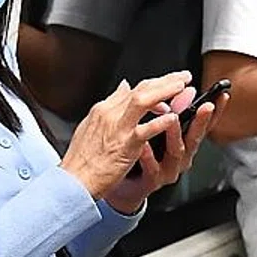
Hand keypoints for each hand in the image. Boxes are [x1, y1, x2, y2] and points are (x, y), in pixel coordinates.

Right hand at [62, 72, 192, 198]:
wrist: (73, 180)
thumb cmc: (82, 158)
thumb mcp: (92, 125)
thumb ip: (111, 105)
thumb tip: (124, 86)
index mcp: (104, 109)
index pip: (134, 89)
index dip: (156, 83)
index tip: (172, 80)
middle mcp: (110, 114)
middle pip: (140, 89)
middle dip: (165, 80)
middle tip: (184, 76)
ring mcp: (117, 128)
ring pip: (142, 101)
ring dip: (164, 91)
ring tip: (181, 87)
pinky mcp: (124, 146)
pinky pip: (144, 130)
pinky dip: (160, 123)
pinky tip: (173, 118)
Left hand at [100, 84, 226, 214]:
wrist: (126, 185)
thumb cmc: (144, 157)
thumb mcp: (161, 131)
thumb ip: (174, 112)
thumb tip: (186, 90)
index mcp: (185, 143)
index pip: (204, 125)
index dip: (215, 111)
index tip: (222, 95)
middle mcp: (181, 157)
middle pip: (195, 137)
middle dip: (202, 121)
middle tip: (206, 106)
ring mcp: (169, 169)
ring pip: (176, 152)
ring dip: (175, 135)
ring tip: (173, 119)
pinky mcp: (153, 180)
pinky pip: (152, 168)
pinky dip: (149, 157)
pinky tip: (143, 146)